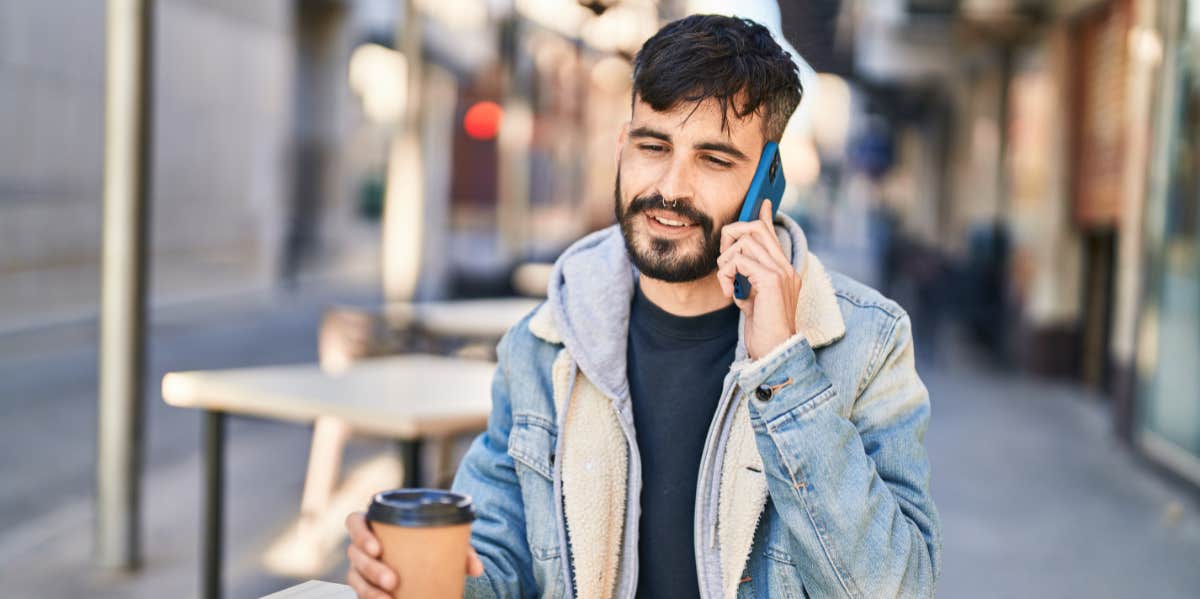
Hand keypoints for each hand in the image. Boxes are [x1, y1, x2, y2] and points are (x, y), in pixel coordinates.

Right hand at [345, 511, 483, 598]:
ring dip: (369, 591)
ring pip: (355, 578)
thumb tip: (477, 569)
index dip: (360, 534)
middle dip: (371, 569)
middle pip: (355, 554)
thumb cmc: (432, 544)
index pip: (354, 522)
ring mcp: (361, 568)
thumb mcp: (445, 542)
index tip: (377, 548)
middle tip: (392, 580)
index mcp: (376, 524)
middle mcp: (363, 546)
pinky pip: (360, 595)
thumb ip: (461, 550)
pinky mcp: (365, 587)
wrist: (428, 562)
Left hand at [717, 200, 802, 359]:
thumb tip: (736, 261)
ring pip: (745, 241)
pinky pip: (739, 261)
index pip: (772, 234)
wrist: (776, 352)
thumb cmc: (763, 330)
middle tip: (724, 261)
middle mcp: (786, 267)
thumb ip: (748, 278)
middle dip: (731, 237)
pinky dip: (726, 274)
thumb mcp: (753, 298)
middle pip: (756, 229)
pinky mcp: (772, 280)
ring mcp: (781, 272)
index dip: (763, 217)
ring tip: (727, 283)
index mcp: (785, 270)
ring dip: (726, 261)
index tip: (760, 203)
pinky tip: (729, 292)